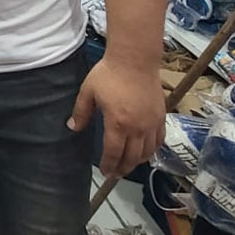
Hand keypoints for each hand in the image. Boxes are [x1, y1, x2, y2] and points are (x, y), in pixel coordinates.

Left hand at [68, 57, 164, 178]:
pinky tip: (146, 151)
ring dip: (138, 162)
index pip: (113, 153)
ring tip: (129, 165)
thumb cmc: (109, 74)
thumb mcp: (88, 91)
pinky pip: (159, 140)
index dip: (109, 165)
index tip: (105, 172)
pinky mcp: (161, 117)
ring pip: (147, 152)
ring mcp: (151, 123)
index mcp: (118, 124)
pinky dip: (152, 150)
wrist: (135, 59)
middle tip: (116, 174)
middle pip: (132, 157)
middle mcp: (137, 128)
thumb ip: (81, 112)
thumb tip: (72, 127)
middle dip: (123, 168)